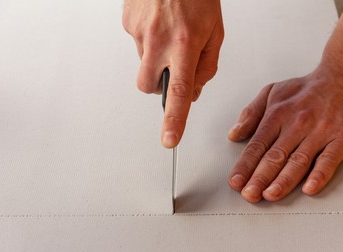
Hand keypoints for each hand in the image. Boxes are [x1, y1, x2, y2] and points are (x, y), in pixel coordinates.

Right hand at [122, 0, 223, 147]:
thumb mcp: (215, 30)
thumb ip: (206, 66)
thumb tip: (193, 91)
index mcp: (185, 43)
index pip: (179, 92)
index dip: (174, 119)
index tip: (169, 139)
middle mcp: (158, 40)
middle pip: (147, 86)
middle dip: (157, 86)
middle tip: (169, 67)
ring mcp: (139, 31)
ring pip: (143, 62)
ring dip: (155, 56)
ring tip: (168, 31)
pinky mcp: (127, 22)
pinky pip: (137, 43)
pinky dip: (148, 38)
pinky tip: (157, 22)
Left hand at [227, 0, 342, 202]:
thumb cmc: (307, 89)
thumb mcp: (273, 92)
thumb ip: (251, 113)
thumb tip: (234, 134)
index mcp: (278, 113)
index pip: (257, 144)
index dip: (245, 165)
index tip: (235, 181)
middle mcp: (297, 123)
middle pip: (275, 156)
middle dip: (259, 177)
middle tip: (248, 194)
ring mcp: (320, 132)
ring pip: (299, 160)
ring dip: (283, 180)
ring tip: (270, 195)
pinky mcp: (341, 138)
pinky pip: (329, 160)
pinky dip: (319, 175)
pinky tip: (308, 188)